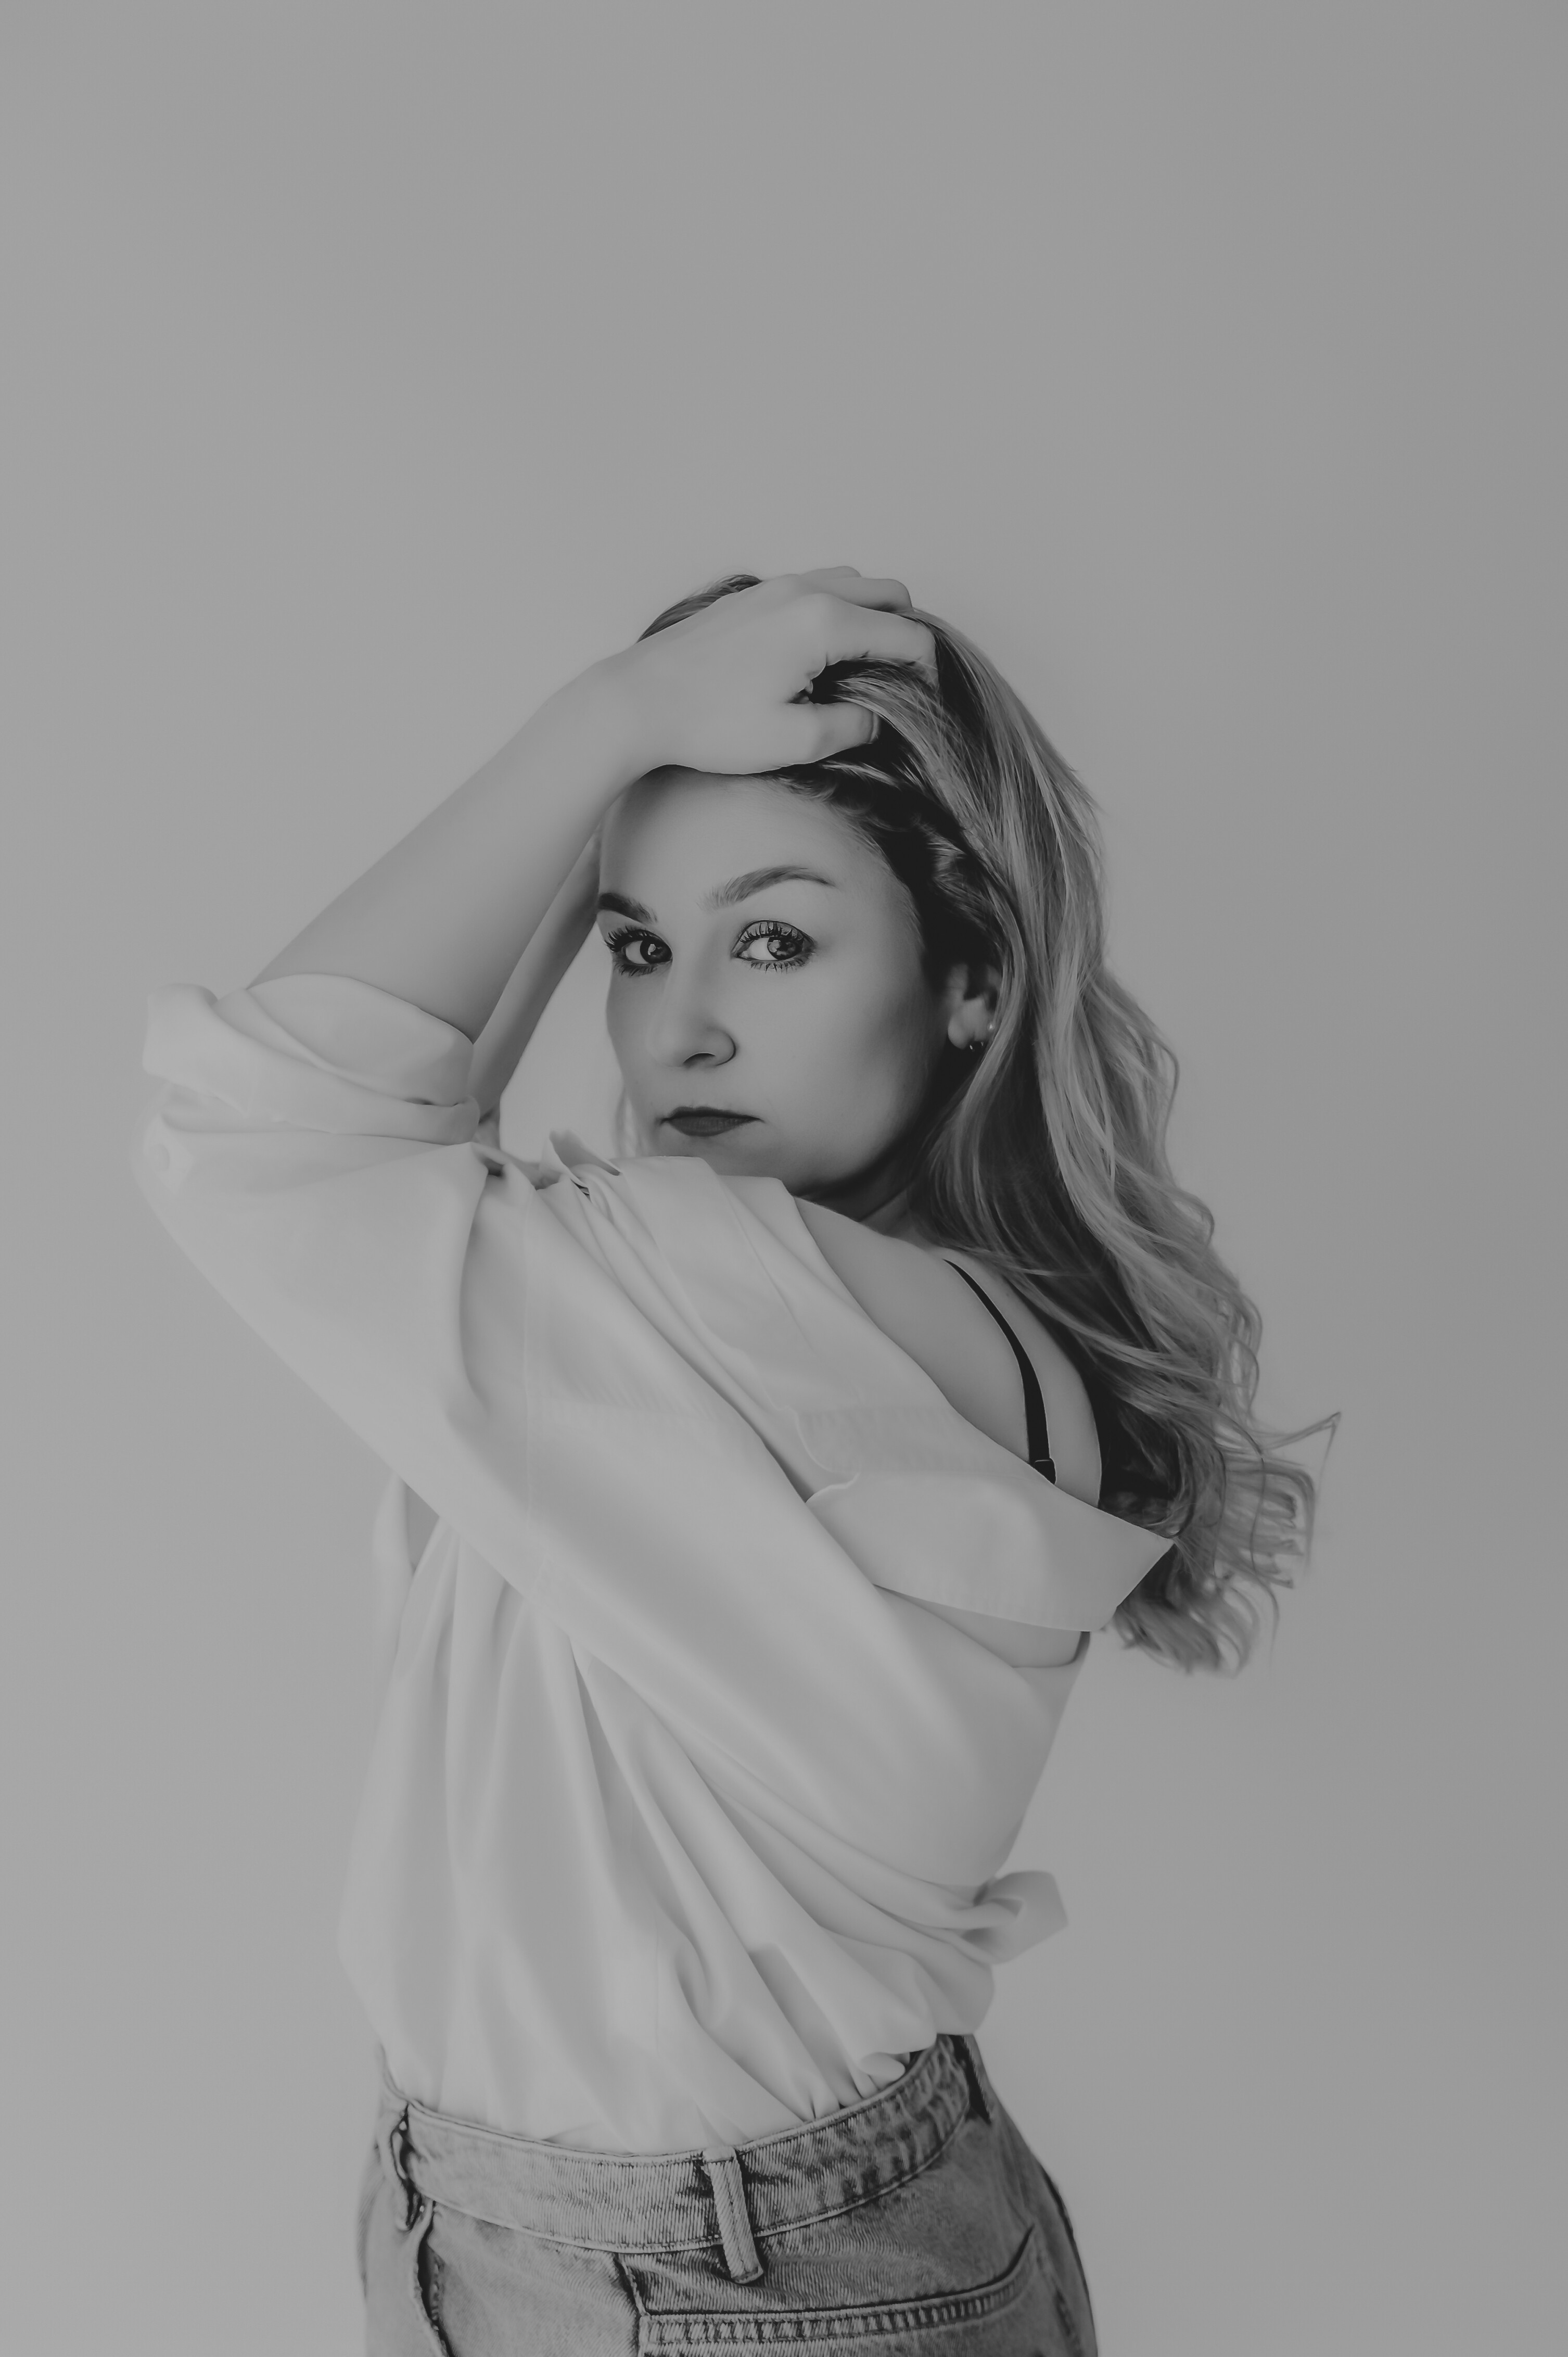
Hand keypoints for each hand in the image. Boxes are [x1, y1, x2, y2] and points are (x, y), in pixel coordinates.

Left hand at [603, 568, 937, 776]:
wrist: (638, 702)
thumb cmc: (708, 722)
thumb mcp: (794, 740)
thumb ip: (850, 727)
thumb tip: (873, 717)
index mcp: (824, 622)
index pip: (906, 633)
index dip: (927, 668)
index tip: (927, 699)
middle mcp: (805, 591)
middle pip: (888, 592)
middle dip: (906, 632)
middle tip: (900, 679)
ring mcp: (777, 587)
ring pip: (853, 581)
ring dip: (871, 615)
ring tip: (863, 665)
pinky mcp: (754, 595)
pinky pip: (817, 586)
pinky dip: (837, 608)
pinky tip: (821, 654)